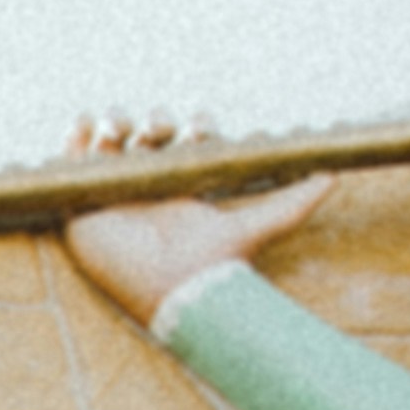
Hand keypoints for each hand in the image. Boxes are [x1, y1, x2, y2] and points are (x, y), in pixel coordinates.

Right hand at [60, 120, 332, 324]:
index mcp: (183, 184)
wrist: (171, 288)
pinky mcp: (83, 200)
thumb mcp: (260, 223)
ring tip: (122, 127)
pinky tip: (86, 125)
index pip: (185, 141)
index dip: (193, 126)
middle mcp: (149, 184)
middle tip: (162, 128)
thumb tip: (335, 177)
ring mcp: (114, 190)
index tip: (201, 127)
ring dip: (116, 122)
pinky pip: (74, 160)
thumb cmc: (211, 260)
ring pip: (111, 142)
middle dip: (156, 121)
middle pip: (149, 134)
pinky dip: (76, 137)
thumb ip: (295, 201)